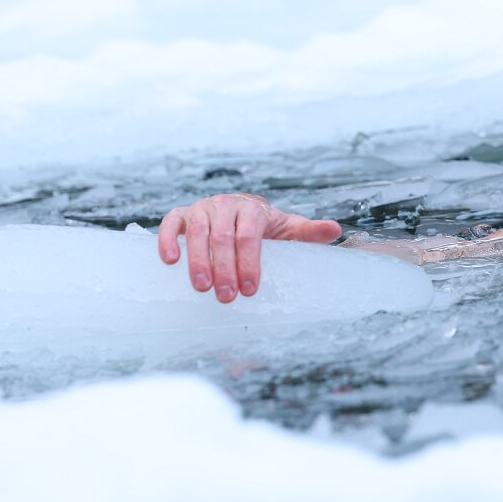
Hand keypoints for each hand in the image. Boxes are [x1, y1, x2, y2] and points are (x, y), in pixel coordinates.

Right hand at [158, 193, 340, 301]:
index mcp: (253, 209)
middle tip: (226, 296)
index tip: (249, 289)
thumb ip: (308, 231)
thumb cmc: (266, 227)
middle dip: (225, 268)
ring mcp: (203, 208)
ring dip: (198, 260)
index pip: (250, 236)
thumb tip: (335, 230)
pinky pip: (170, 223)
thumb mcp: (289, 229)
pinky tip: (170, 261)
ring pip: (197, 231)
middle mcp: (227, 205)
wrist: (242, 211)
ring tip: (201, 288)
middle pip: (223, 236)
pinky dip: (168, 240)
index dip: (249, 263)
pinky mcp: (182, 214)